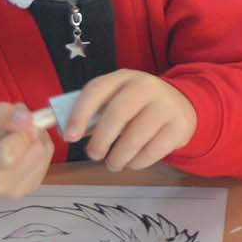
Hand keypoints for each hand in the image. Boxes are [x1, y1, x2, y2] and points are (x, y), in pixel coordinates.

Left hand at [63, 70, 198, 171]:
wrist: (181, 104)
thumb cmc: (136, 106)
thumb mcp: (114, 99)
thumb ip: (91, 112)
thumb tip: (60, 130)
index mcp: (122, 78)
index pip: (96, 90)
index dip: (80, 114)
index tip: (70, 138)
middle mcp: (146, 86)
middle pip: (117, 114)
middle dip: (100, 141)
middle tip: (94, 155)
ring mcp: (166, 105)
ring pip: (135, 137)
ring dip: (118, 157)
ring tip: (113, 163)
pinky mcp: (180, 125)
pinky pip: (153, 151)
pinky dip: (137, 162)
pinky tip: (133, 161)